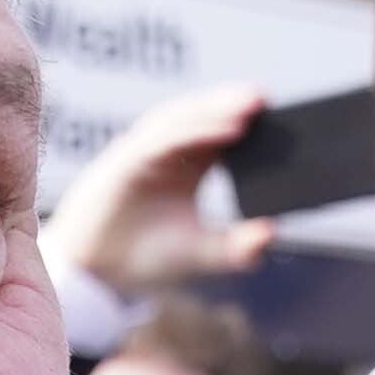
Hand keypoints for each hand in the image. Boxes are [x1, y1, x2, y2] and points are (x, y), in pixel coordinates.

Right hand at [40, 81, 277, 303]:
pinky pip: (165, 140)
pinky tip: (226, 131)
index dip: (244, 120)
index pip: (218, 132)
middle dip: (232, 104)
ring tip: (250, 105)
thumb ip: (237, 246)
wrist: (99, 276)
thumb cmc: (145, 259)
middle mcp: (167, 154)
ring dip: (216, 108)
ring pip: (183, 120)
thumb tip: (271, 234)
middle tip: (266, 98)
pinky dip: (195, 132)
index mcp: (187, 167)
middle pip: (202, 117)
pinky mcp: (128, 162)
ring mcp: (146, 155)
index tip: (276, 114)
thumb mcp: (201, 252)